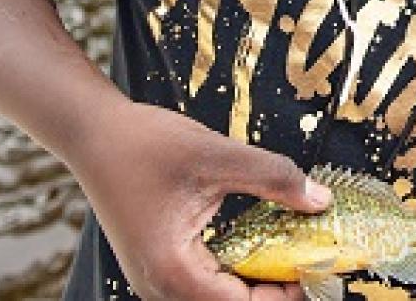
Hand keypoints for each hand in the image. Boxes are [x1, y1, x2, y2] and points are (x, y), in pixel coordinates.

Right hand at [64, 100, 330, 299]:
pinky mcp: (160, 263)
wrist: (93, 132)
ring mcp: (158, 277)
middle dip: (275, 288)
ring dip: (258, 280)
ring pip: (220, 296)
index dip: (285, 294)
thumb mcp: (217, 155)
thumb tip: (321, 200)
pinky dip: (239, 267)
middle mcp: (161, 286)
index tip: (317, 269)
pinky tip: (264, 242)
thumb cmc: (144, 143)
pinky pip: (207, 280)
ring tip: (294, 252)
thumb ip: (272, 178)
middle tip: (312, 259)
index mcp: (172, 271)